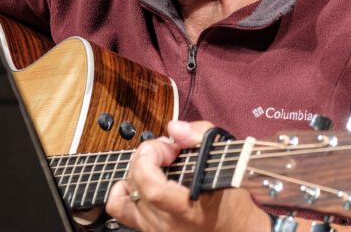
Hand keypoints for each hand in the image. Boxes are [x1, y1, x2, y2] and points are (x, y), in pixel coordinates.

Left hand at [105, 120, 271, 231]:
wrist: (231, 229)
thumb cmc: (229, 201)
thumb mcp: (225, 162)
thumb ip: (201, 137)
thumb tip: (174, 129)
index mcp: (188, 211)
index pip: (153, 189)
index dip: (151, 159)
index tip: (168, 147)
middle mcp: (166, 224)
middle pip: (136, 182)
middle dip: (148, 154)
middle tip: (169, 149)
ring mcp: (153, 229)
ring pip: (126, 190)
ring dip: (138, 167)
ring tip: (158, 163)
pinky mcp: (144, 228)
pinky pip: (119, 205)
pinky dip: (124, 186)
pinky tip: (142, 179)